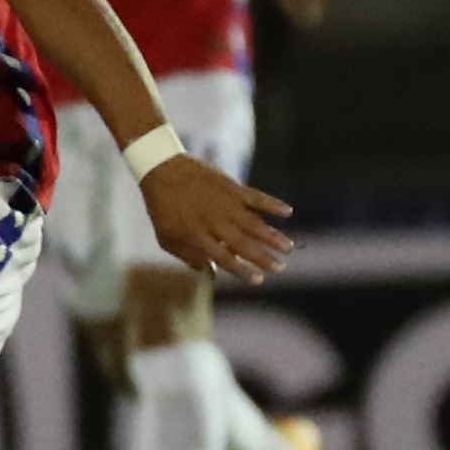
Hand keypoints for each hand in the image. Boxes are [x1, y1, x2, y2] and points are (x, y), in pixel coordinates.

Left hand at [140, 154, 293, 283]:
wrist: (161, 169)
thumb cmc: (162, 207)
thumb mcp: (166, 237)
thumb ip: (188, 256)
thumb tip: (210, 274)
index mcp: (197, 236)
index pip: (225, 258)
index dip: (242, 270)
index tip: (259, 280)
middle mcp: (214, 222)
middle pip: (243, 244)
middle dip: (263, 258)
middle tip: (281, 268)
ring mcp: (224, 203)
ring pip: (254, 223)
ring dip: (273, 236)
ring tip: (288, 248)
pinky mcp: (231, 187)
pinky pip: (256, 197)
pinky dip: (272, 203)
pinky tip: (288, 211)